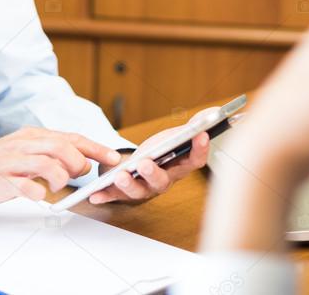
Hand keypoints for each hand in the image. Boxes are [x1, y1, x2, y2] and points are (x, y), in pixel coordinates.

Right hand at [0, 127, 121, 207]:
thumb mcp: (25, 151)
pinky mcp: (2, 180)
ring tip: (56, 187)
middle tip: (78, 176)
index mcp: (33, 136)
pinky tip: (37, 195)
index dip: (95, 147)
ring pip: (48, 163)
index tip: (113, 158)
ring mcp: (12, 161)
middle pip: (62, 147)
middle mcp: (24, 144)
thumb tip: (81, 162)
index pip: (71, 137)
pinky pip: (26, 186)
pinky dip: (38, 192)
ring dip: (60, 178)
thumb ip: (51, 154)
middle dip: (78, 164)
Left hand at [88, 108, 214, 204]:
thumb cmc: (163, 151)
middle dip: (153, 173)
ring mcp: (145, 188)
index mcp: (180, 166)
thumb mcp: (177, 135)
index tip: (201, 135)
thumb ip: (193, 126)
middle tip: (145, 163)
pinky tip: (95, 194)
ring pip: (139, 191)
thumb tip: (214, 112)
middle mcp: (164, 180)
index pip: (195, 159)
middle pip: (162, 181)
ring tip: (120, 177)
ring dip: (128, 185)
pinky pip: (115, 196)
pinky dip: (105, 195)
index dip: (200, 149)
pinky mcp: (125, 191)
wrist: (145, 166)